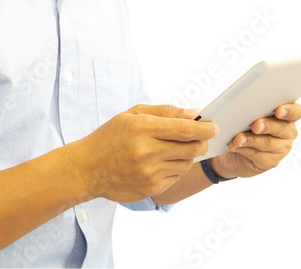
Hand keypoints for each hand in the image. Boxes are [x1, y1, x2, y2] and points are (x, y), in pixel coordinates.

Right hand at [68, 104, 218, 202]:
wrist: (86, 170)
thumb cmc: (110, 137)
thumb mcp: (132, 115)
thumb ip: (165, 112)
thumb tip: (194, 113)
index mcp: (142, 128)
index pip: (185, 129)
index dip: (205, 128)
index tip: (214, 126)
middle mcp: (147, 152)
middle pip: (192, 148)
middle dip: (201, 142)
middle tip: (201, 137)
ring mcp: (149, 173)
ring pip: (186, 164)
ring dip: (187, 156)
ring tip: (173, 149)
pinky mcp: (150, 189)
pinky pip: (176, 178)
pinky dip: (175, 169)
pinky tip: (161, 163)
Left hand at [210, 103, 300, 178]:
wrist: (234, 151)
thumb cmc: (244, 127)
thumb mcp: (249, 115)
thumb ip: (253, 109)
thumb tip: (244, 107)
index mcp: (286, 116)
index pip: (296, 112)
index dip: (289, 111)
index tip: (278, 111)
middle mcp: (288, 132)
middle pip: (281, 128)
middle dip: (267, 126)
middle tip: (255, 125)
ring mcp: (281, 148)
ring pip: (268, 143)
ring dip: (251, 140)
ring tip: (238, 138)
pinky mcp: (271, 162)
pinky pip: (259, 156)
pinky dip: (245, 150)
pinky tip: (235, 146)